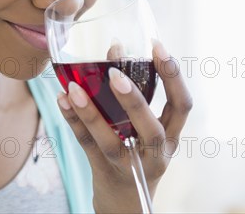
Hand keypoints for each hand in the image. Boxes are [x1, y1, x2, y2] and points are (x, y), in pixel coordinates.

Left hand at [56, 40, 192, 212]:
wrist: (126, 202)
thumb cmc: (137, 152)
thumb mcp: (145, 128)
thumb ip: (134, 93)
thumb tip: (114, 48)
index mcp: (170, 136)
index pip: (182, 105)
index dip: (173, 75)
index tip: (157, 45)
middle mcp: (155, 153)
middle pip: (150, 128)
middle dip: (133, 100)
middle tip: (115, 73)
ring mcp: (129, 166)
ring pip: (111, 142)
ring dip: (91, 113)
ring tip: (74, 87)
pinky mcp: (103, 171)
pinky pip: (86, 145)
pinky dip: (72, 121)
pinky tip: (62, 99)